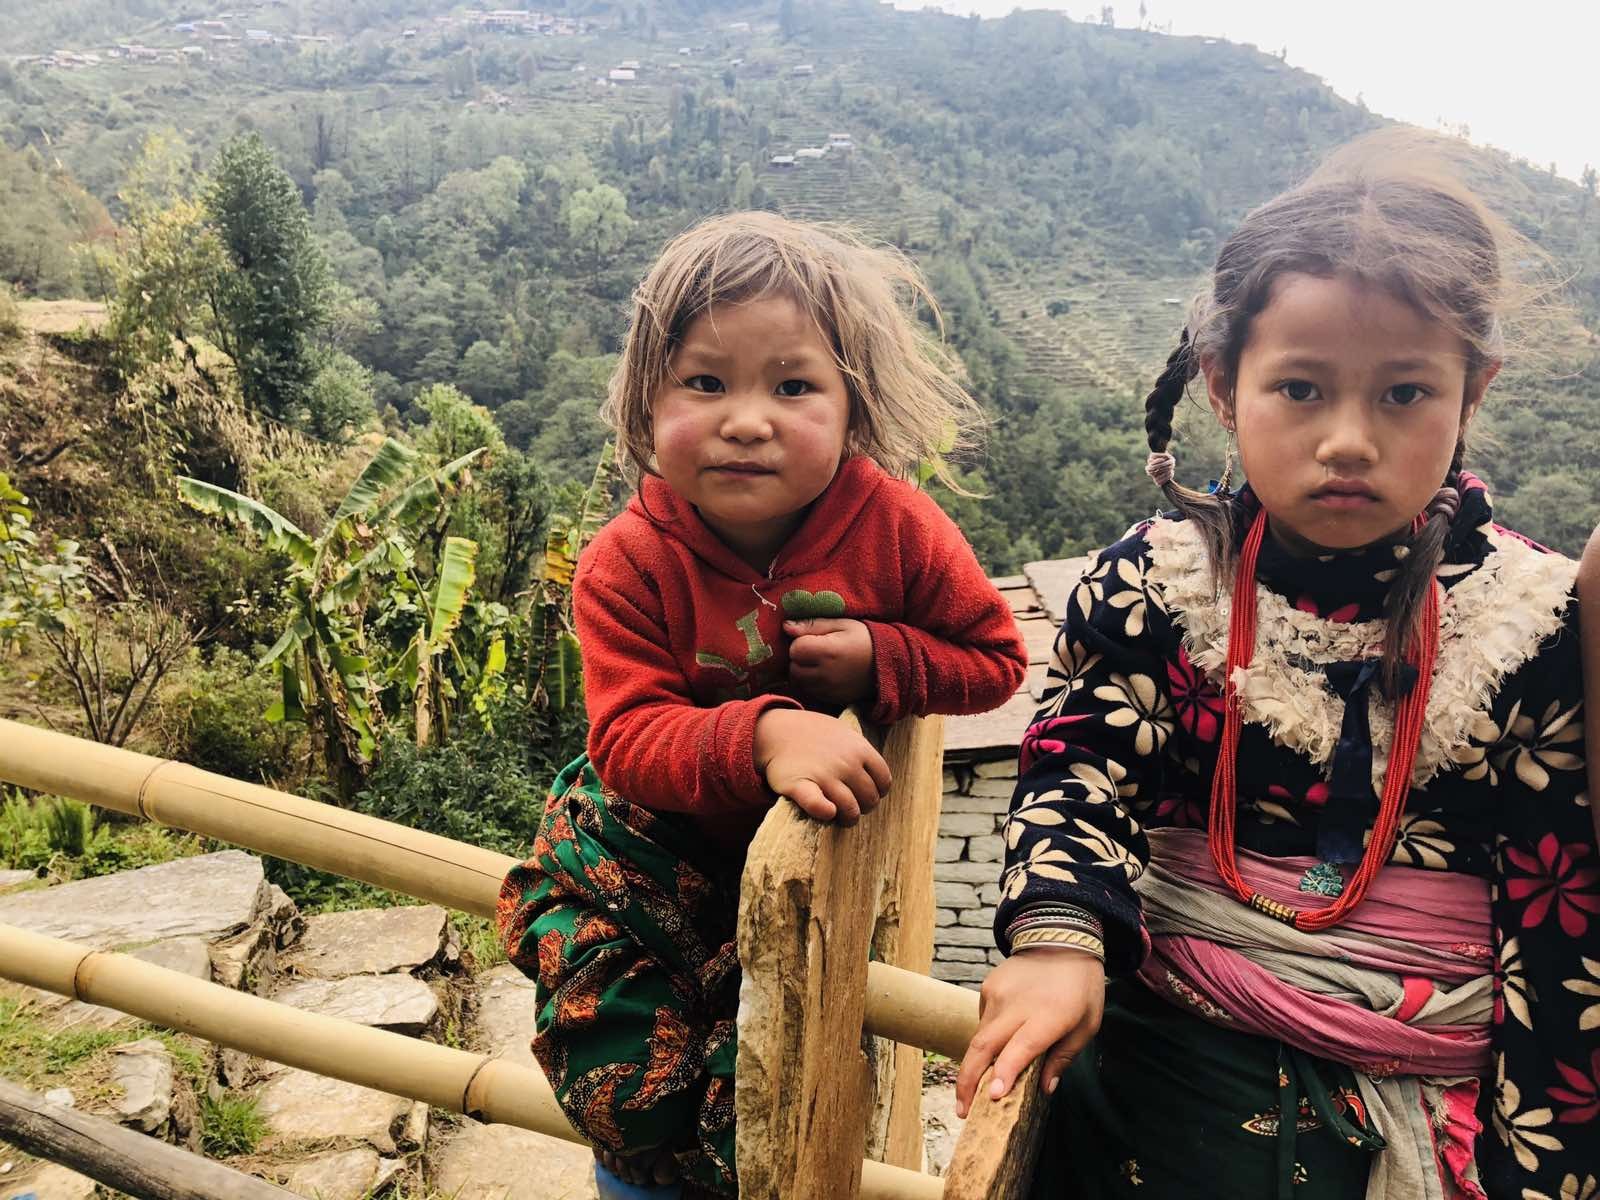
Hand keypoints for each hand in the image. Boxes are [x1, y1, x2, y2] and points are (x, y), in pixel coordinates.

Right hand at [753, 708, 891, 824]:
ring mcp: (825, 775)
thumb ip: (863, 752)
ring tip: (839, 816)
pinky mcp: (801, 787)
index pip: (883, 782)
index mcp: (860, 749)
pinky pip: (818, 806)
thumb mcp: (844, 733)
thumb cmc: (813, 735)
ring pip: (850, 809)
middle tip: (850, 806)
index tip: (864, 794)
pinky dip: (825, 812)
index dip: (877, 792)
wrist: (777, 731)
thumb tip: (878, 777)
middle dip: (862, 807)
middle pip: (869, 799)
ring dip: (847, 818)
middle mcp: (847, 763)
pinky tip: (827, 812)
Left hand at [785, 618, 874, 706]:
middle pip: (793, 668)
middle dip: (799, 659)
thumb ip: (813, 625)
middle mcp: (825, 674)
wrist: (890, 664)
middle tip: (816, 651)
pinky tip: (825, 674)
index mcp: (827, 651)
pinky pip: (811, 692)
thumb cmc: (865, 639)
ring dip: (804, 672)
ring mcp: (829, 690)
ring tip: (820, 663)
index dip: (800, 642)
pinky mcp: (832, 699)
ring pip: (800, 682)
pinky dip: (812, 684)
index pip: (794, 649)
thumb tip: (786, 626)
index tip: (814, 639)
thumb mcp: (842, 624)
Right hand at [954, 948, 1104, 1117]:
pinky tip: (998, 1044)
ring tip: (973, 1090)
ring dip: (974, 1066)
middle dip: (968, 1082)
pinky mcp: (988, 987)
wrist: (1061, 937)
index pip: (1021, 1047)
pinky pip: (983, 1021)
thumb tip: (1045, 1089)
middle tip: (963, 1111)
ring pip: (979, 1037)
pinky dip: (987, 1039)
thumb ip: (1064, 1056)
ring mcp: (998, 994)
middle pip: (984, 1047)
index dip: (1005, 1072)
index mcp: (1049, 1015)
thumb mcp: (1087, 1024)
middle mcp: (1017, 1005)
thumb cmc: (1080, 987)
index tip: (992, 1096)